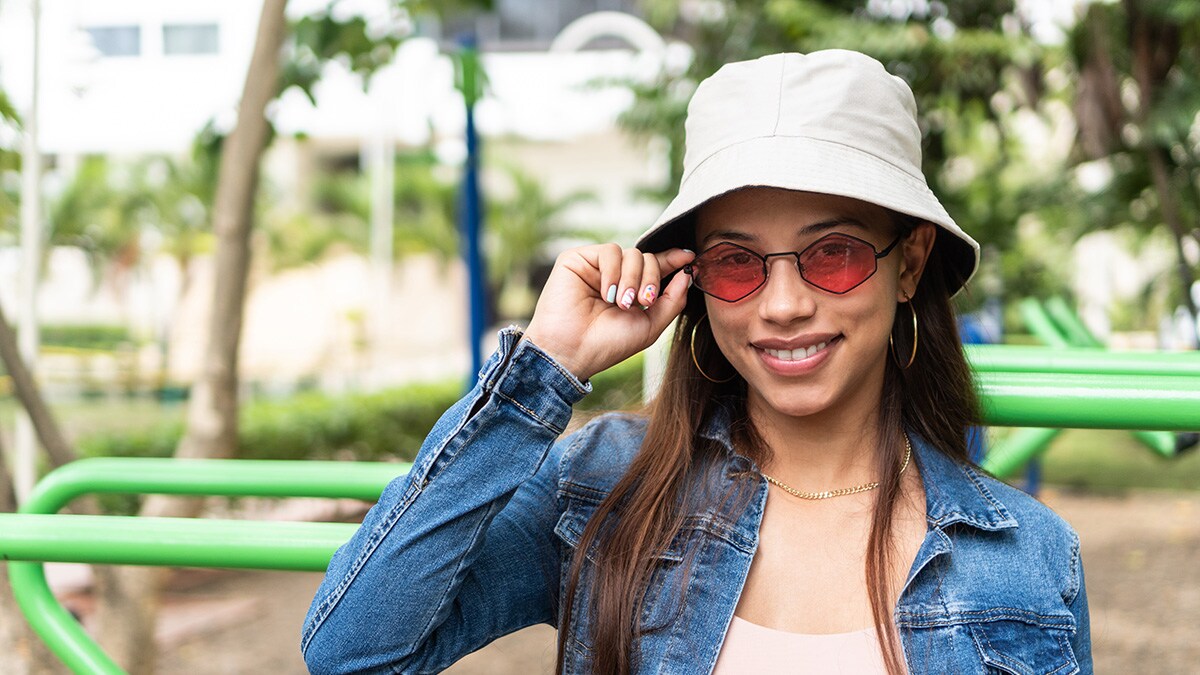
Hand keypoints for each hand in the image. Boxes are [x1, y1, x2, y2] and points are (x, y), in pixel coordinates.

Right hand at [524, 244, 694, 380]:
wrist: (572, 352)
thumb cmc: (608, 344)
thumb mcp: (650, 326)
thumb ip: (672, 301)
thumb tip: (687, 274)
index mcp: (631, 291)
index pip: (655, 267)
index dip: (673, 259)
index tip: (690, 257)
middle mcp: (614, 277)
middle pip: (647, 258)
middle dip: (652, 279)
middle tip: (644, 302)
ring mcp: (595, 268)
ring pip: (631, 253)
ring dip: (633, 278)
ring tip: (622, 303)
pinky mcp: (577, 260)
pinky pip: (609, 251)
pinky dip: (613, 272)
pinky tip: (606, 293)